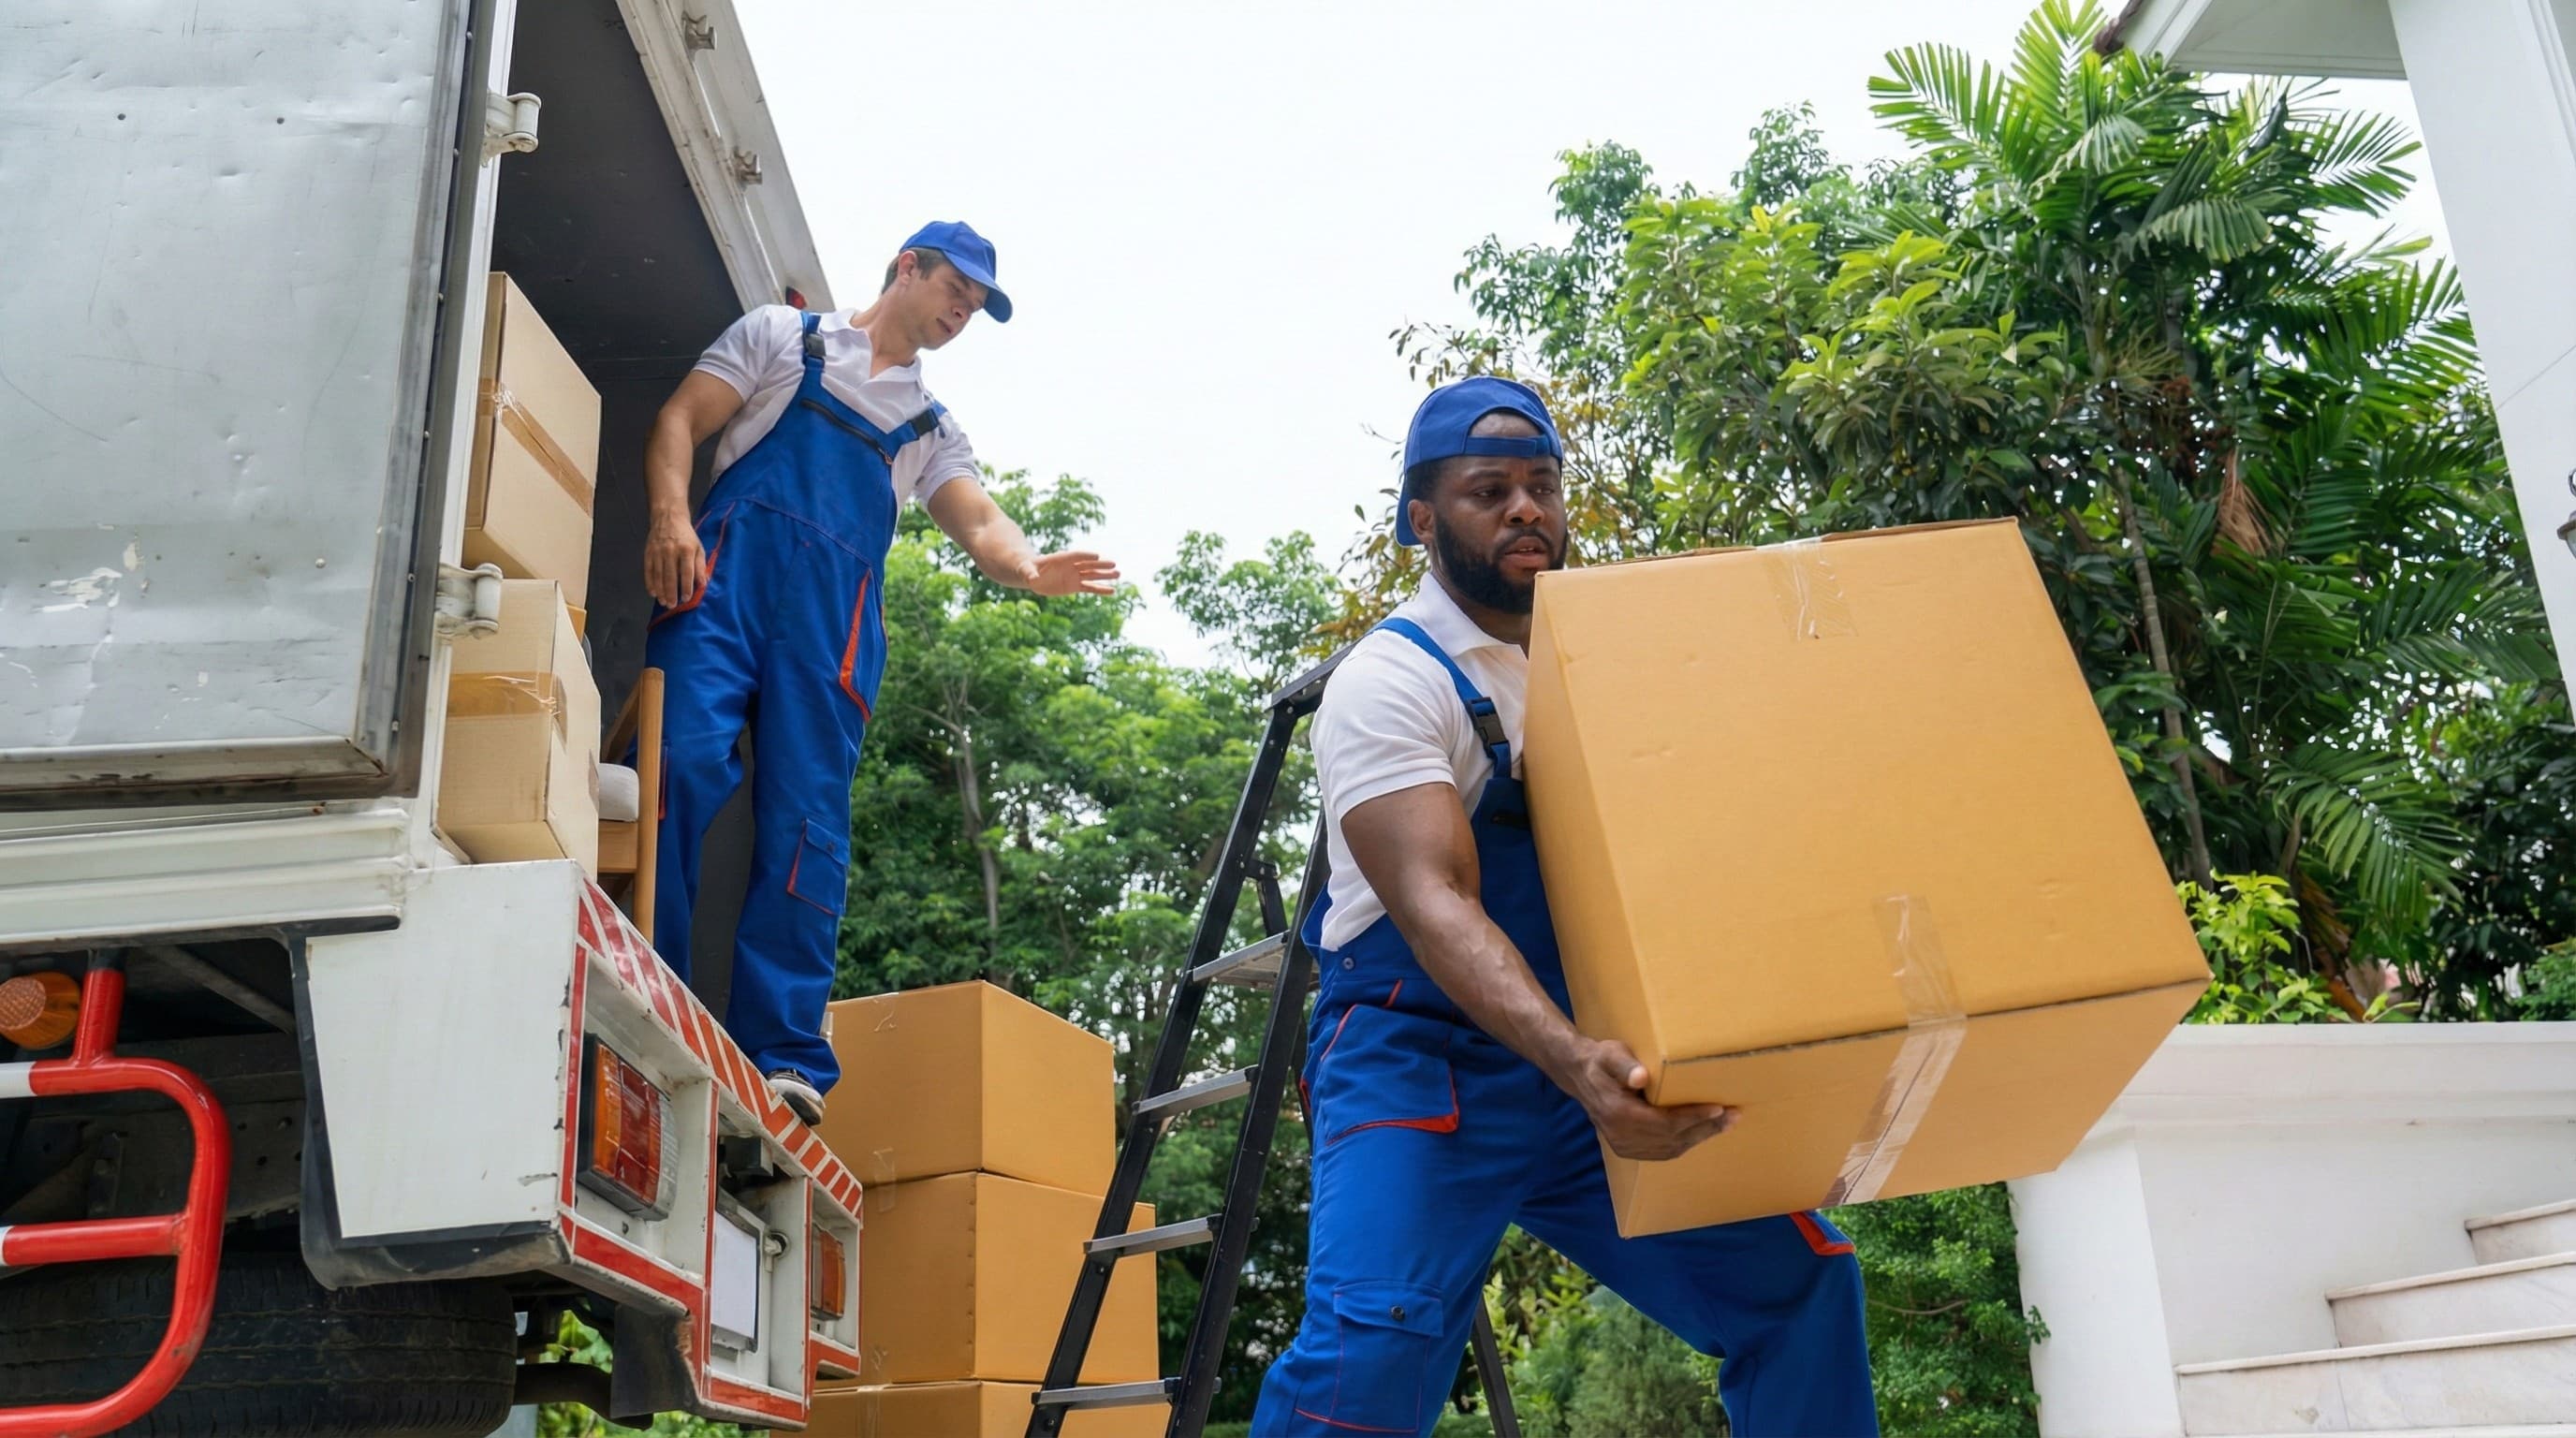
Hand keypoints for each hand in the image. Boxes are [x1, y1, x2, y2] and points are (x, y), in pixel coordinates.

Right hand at [645, 514, 705, 609]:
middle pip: (670, 575)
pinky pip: (648, 570)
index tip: (686, 598)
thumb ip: (700, 566)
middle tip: (672, 605)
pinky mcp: (648, 552)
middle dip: (671, 592)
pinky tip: (653, 592)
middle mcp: (671, 550)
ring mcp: (658, 551)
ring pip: (658, 574)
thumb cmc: (687, 536)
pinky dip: (649, 582)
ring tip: (663, 602)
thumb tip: (703, 583)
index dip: (686, 586)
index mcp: (686, 549)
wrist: (668, 518)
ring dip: (660, 590)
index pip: (686, 571)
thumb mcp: (698, 547)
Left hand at [1021, 549, 1119, 596]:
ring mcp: (1074, 576)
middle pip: (1088, 564)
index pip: (1076, 556)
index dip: (1085, 556)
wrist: (1032, 575)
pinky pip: (1090, 588)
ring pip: (1092, 575)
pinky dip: (1100, 590)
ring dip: (1105, 576)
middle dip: (1100, 565)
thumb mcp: (1026, 570)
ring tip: (1118, 575)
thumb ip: (1029, 573)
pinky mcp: (1075, 586)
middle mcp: (1071, 566)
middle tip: (1114, 565)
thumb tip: (1031, 579)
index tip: (1097, 556)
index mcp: (1061, 559)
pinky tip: (1112, 591)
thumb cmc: (1027, 569)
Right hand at [1558, 1037, 1735, 1161]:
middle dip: (1705, 1128)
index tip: (1718, 1108)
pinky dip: (1683, 1143)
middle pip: (1673, 1139)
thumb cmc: (1601, 1060)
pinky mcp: (1626, 1149)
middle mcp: (1622, 1136)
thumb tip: (1639, 1078)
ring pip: (1670, 1148)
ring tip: (1724, 1124)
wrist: (1580, 1075)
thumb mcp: (1611, 1054)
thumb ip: (1625, 1065)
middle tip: (1733, 1116)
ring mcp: (1623, 1146)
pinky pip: (1661, 1152)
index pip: (1665, 1122)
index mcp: (1619, 1114)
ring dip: (1699, 1137)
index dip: (1693, 1117)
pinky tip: (1700, 1132)